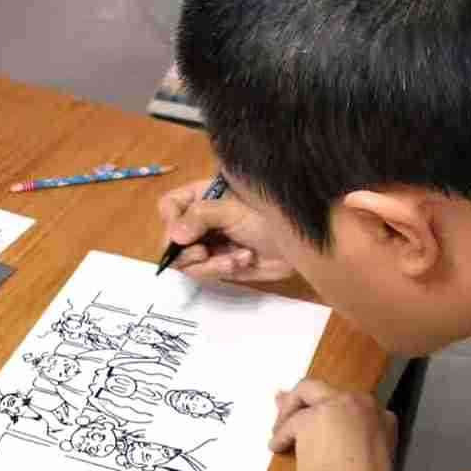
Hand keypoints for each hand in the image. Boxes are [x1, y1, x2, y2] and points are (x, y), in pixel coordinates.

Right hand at [158, 179, 293, 281]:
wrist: (300, 243)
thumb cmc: (268, 216)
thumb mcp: (232, 211)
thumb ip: (200, 217)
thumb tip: (174, 236)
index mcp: (202, 197)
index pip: (169, 206)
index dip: (170, 220)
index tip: (181, 234)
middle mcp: (200, 221)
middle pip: (171, 239)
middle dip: (187, 251)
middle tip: (203, 253)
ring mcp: (208, 245)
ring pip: (185, 262)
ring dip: (208, 264)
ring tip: (233, 259)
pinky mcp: (219, 265)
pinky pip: (205, 273)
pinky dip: (221, 269)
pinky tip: (244, 260)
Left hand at [270, 380, 397, 470]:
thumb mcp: (381, 467)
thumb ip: (368, 446)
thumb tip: (348, 447)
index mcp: (384, 420)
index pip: (358, 406)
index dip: (339, 416)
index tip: (327, 427)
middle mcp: (360, 404)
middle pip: (329, 390)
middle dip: (310, 400)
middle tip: (293, 413)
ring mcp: (334, 406)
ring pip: (306, 390)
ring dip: (291, 407)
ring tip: (279, 429)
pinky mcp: (308, 418)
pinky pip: (289, 422)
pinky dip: (281, 435)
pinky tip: (277, 447)